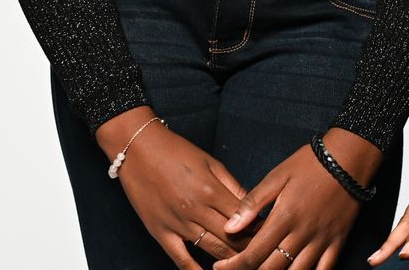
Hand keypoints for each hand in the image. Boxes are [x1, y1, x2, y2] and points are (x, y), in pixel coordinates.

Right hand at [95, 109, 248, 267]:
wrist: (138, 149)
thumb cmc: (176, 152)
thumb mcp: (211, 163)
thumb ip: (232, 186)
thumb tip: (251, 205)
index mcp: (212, 190)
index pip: (243, 217)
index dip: (259, 228)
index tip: (271, 233)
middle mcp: (196, 210)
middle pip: (230, 238)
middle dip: (249, 246)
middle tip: (262, 251)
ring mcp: (177, 223)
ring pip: (210, 249)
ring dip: (229, 259)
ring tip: (243, 263)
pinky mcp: (160, 232)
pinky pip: (180, 257)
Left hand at [214, 130, 380, 269]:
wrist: (349, 157)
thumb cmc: (310, 163)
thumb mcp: (277, 176)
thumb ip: (252, 203)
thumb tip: (229, 227)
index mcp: (284, 218)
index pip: (253, 255)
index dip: (233, 266)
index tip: (219, 267)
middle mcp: (302, 234)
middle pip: (271, 269)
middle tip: (237, 269)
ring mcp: (321, 240)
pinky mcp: (337, 241)